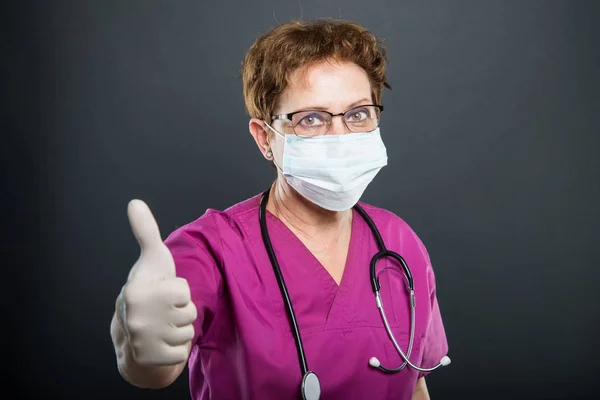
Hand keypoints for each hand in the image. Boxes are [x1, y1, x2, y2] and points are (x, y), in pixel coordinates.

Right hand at [117, 199, 196, 366]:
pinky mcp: (153, 359)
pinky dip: (177, 347)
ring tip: (163, 324)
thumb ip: (146, 231)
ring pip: (188, 331)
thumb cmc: (149, 287)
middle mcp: (137, 318)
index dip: (178, 290)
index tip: (162, 291)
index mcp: (138, 291)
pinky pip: (183, 351)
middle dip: (181, 310)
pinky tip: (162, 341)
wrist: (131, 330)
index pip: (184, 290)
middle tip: (163, 310)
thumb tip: (134, 202)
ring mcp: (144, 341)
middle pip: (190, 312)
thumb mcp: (151, 258)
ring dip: (180, 328)